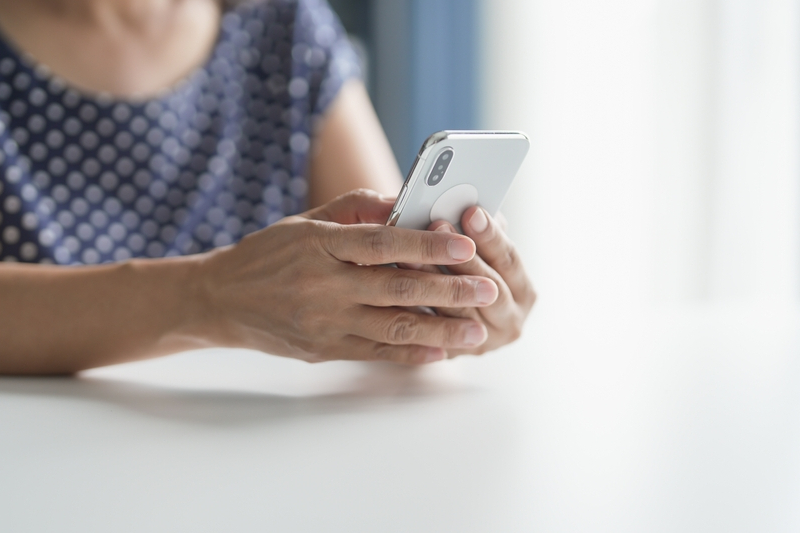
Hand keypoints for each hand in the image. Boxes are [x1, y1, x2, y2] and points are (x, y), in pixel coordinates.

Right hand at [192, 190, 499, 364]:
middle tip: (487, 290)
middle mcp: (321, 285)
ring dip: (439, 330)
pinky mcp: (322, 349)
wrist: (221, 299)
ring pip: (391, 327)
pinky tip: (439, 353)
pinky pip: (373, 353)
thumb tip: (407, 203)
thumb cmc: (270, 253)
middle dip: (448, 290)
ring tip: (476, 331)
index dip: (427, 243)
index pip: (382, 242)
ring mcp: (322, 322)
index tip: (466, 244)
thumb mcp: (306, 220)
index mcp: (318, 244)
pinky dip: (409, 354)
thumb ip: (357, 210)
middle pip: (396, 288)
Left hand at [404, 207, 535, 356]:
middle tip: (438, 225)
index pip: (508, 260)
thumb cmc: (459, 263)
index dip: (490, 235)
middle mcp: (509, 321)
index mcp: (522, 290)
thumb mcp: (475, 242)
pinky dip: (415, 309)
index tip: (471, 211)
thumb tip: (464, 204)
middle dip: (462, 257)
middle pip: (488, 290)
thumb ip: (475, 226)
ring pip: (457, 312)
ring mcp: (481, 342)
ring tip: (410, 252)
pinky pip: (433, 333)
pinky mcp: (451, 353)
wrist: (436, 308)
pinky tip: (395, 285)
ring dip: (433, 280)